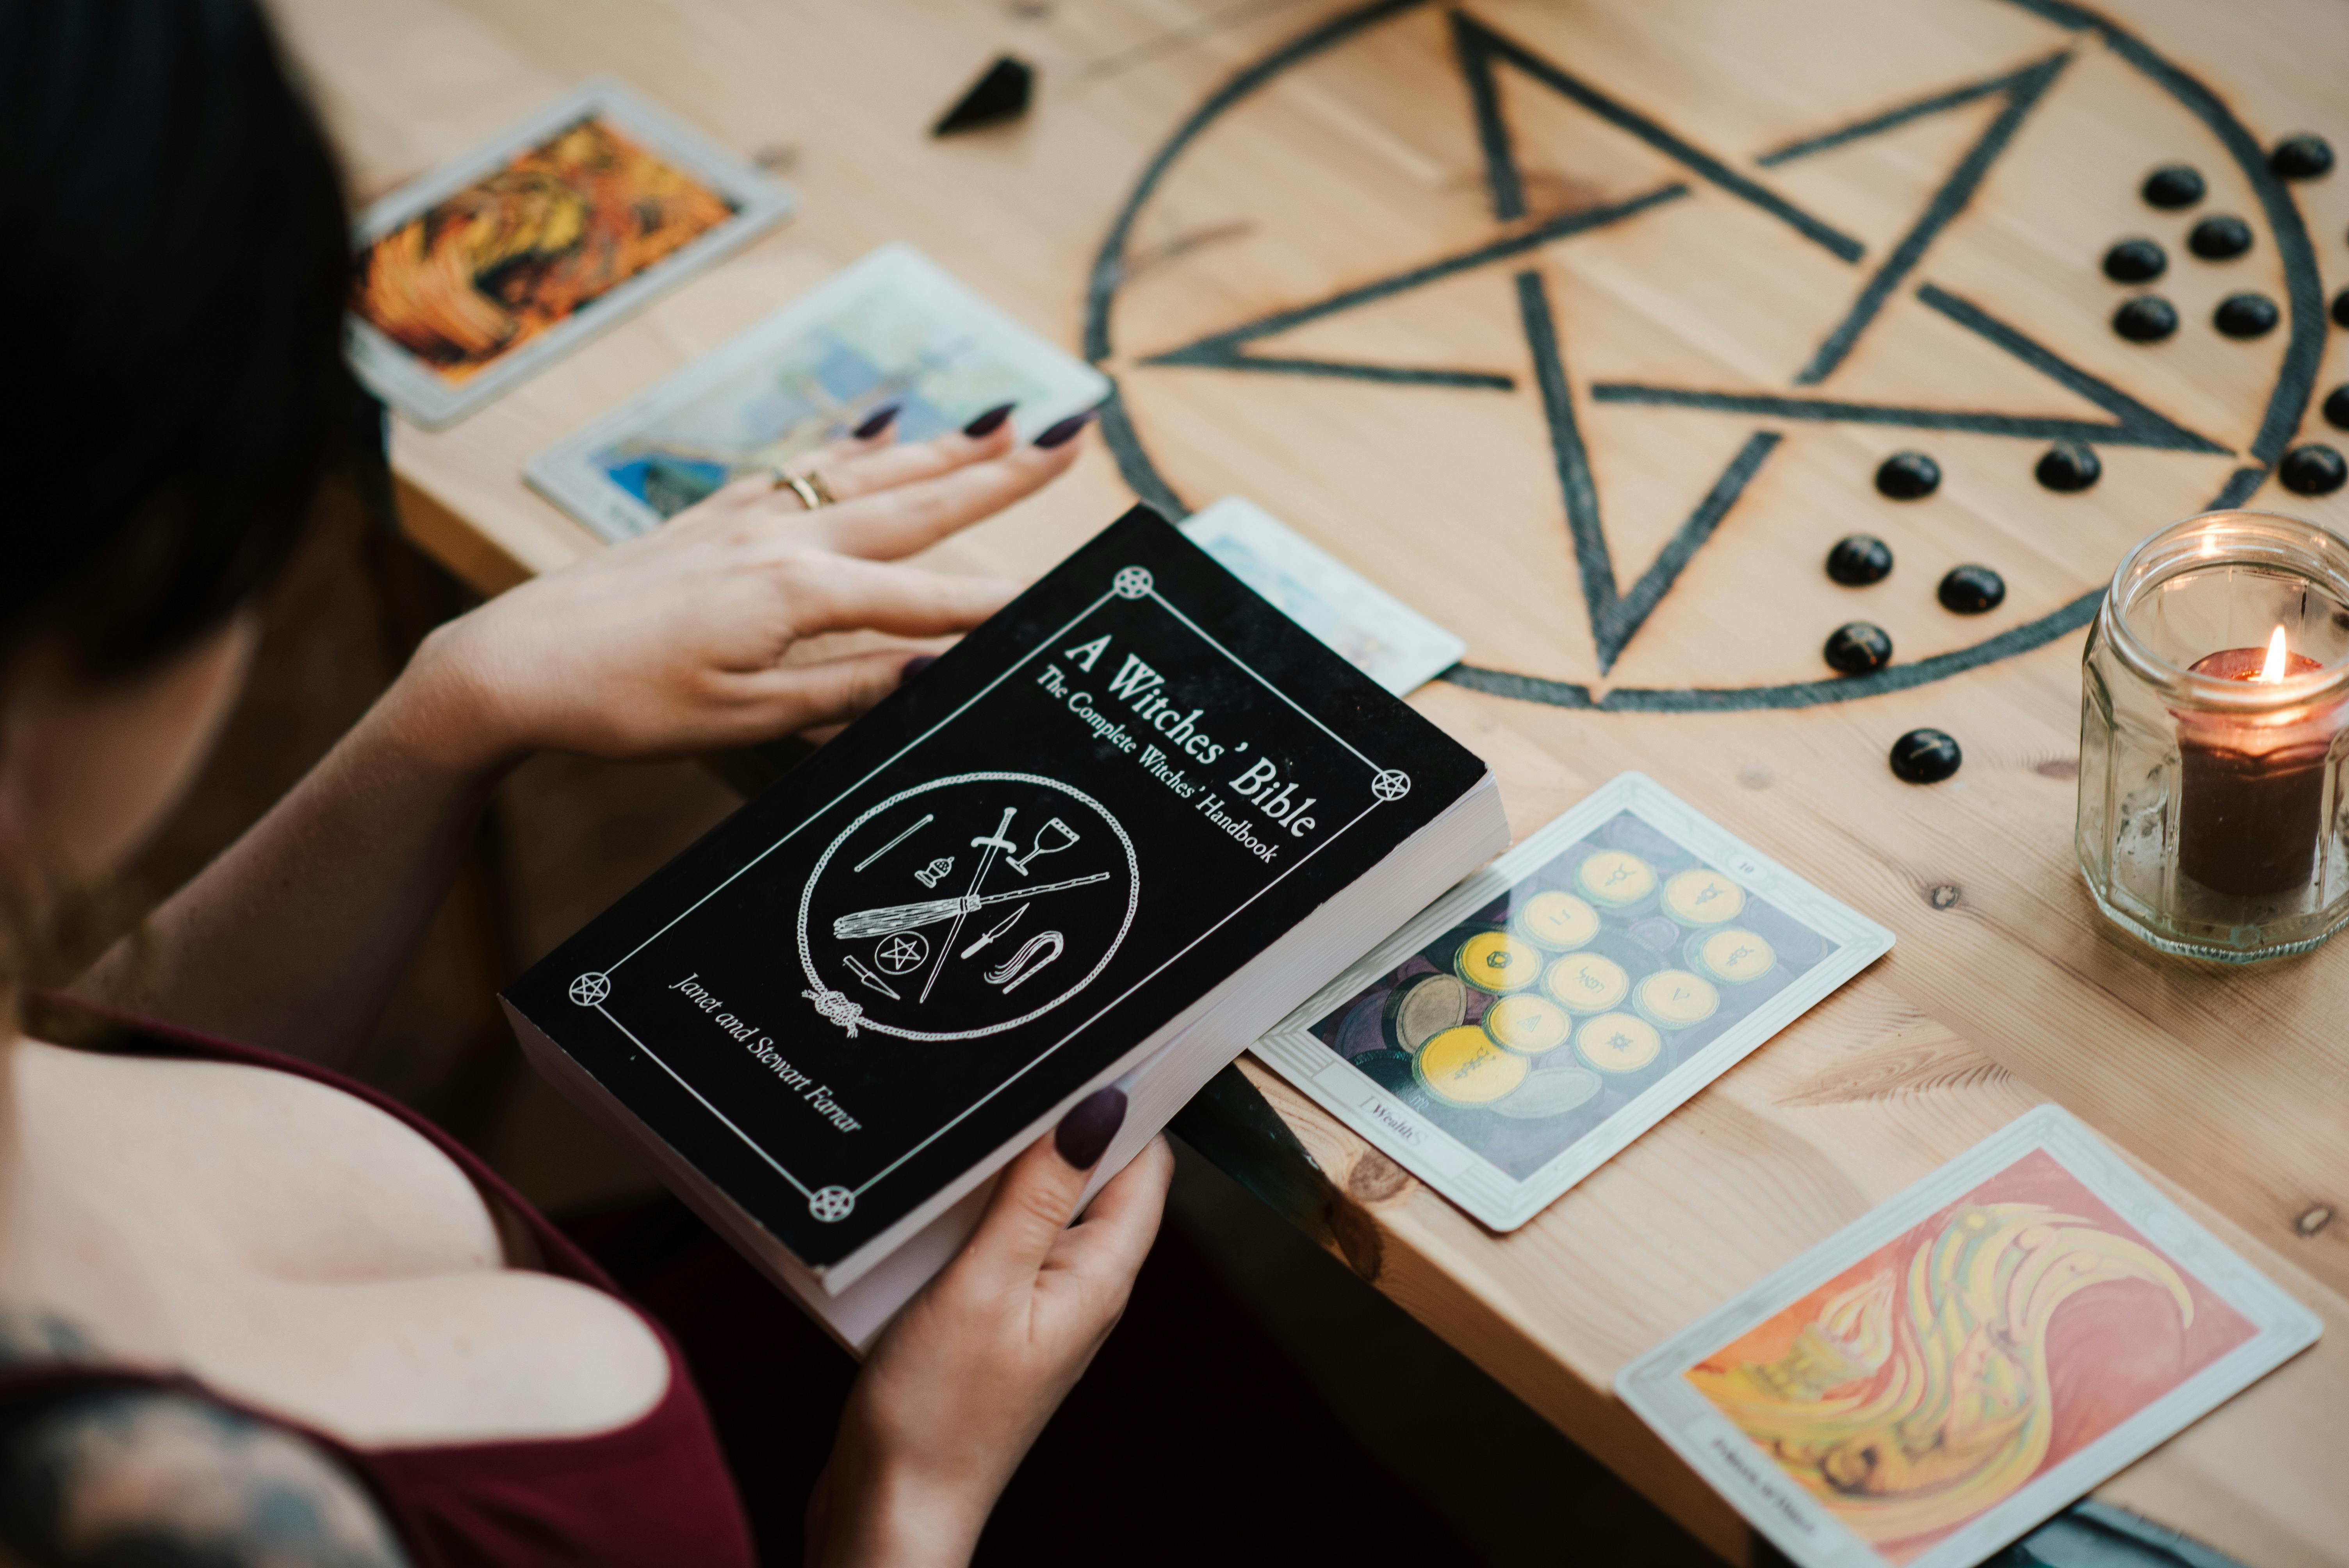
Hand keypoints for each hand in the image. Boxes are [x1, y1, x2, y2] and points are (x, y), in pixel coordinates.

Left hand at [395, 408, 1091, 771]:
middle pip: (915, 503)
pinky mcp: (715, 517)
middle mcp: (781, 539)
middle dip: (1000, 475)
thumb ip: (842, 692)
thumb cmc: (622, 705)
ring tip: (1005, 422)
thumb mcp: (740, 718)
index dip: (998, 604)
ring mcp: (747, 518)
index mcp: (795, 594)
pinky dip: (854, 447)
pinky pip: (805, 469)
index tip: (1063, 597)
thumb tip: (927, 672)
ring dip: (941, 448)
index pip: (925, 599)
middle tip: (1072, 440)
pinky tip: (883, 428)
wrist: (514, 663)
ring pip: (866, 473)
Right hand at [807, 1091, 1170, 1566]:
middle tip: (1013, 1072)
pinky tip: (928, 1199)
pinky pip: (992, 1241)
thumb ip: (1037, 1197)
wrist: (889, 1513)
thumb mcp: (984, 1286)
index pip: (1141, 1163)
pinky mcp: (987, 1320)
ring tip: (962, 1130)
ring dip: (1002, 1170)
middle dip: (1054, 1124)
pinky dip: (967, 1212)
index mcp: (1097, 1276)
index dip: (1125, 1099)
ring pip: (1033, 1205)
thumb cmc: (936, 1420)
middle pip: (1088, 1177)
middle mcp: (1077, 1287)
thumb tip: (1097, 1109)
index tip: (1094, 1042)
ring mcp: (1033, 1304)